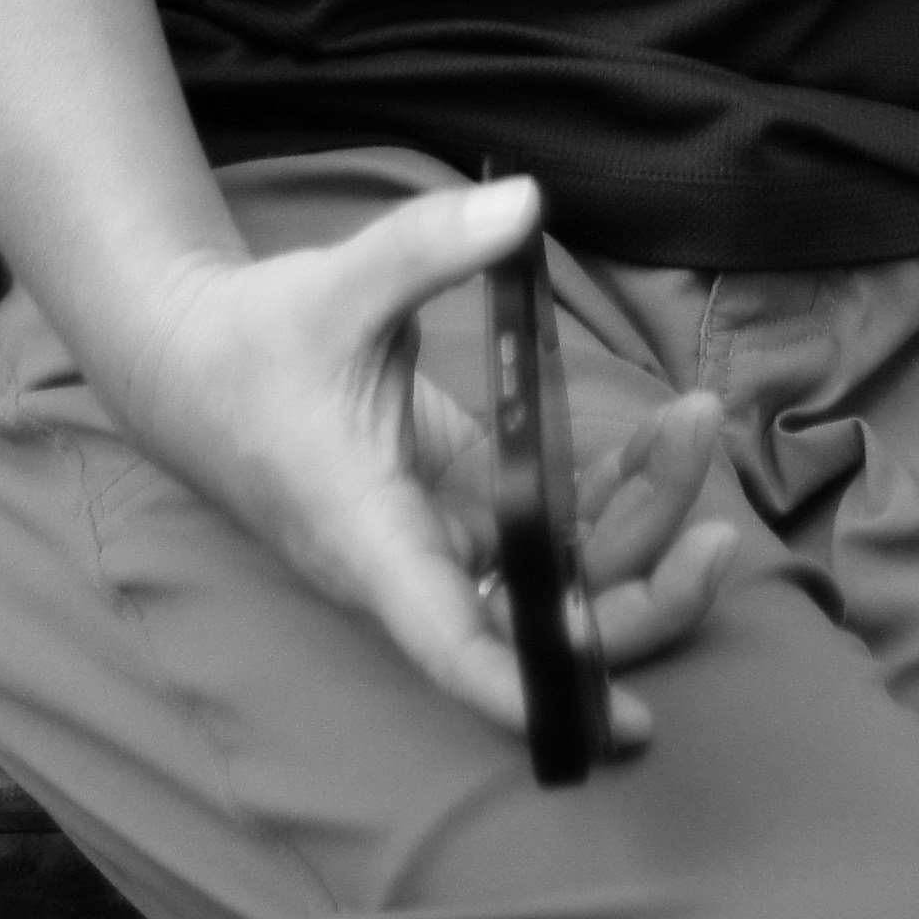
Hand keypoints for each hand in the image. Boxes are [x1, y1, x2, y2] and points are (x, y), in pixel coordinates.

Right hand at [110, 176, 734, 753]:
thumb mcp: (335, 286)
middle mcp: (413, 562)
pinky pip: (552, 529)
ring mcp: (441, 541)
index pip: (454, 645)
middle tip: (725, 532)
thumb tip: (525, 200)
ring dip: (641, 523)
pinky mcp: (460, 510)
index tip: (619, 717)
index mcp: (371, 539)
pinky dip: (609, 494)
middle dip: (642, 592)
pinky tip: (655, 437)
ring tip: (697, 425)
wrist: (194, 363)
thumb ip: (428, 248)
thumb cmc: (254, 341)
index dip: (535, 687)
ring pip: (560, 577)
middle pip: (541, 625)